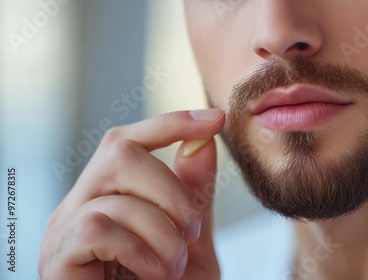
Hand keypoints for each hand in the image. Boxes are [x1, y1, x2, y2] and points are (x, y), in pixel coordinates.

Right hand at [39, 109, 224, 279]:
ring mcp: (62, 231)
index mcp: (109, 195)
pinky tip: (153, 275)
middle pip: (120, 150)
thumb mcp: (193, 237)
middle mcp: (80, 204)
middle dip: (171, 188)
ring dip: (163, 232)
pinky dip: (139, 250)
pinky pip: (99, 227)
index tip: (215, 119)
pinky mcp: (55, 260)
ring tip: (175, 266)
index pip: (129, 141)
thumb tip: (203, 141)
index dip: (171, 122)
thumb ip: (194, 191)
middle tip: (193, 230)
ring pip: (116, 194)